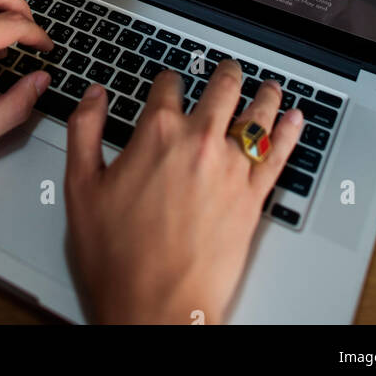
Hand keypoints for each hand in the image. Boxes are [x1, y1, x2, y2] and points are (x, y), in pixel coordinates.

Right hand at [65, 61, 302, 324]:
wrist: (157, 305)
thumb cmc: (118, 256)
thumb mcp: (81, 186)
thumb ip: (85, 130)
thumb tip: (94, 95)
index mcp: (156, 132)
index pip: (168, 85)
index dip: (168, 80)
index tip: (169, 82)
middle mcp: (198, 141)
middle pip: (221, 89)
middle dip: (225, 74)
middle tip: (228, 70)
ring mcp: (230, 168)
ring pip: (255, 115)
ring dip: (262, 95)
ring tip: (266, 86)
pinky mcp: (253, 198)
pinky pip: (278, 155)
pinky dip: (289, 133)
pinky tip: (295, 119)